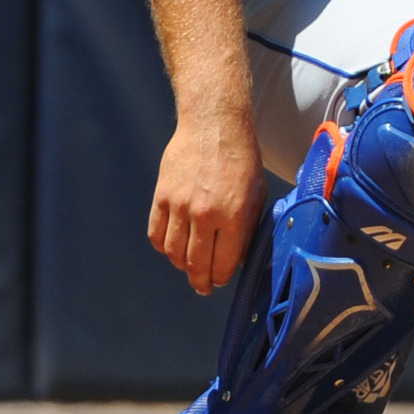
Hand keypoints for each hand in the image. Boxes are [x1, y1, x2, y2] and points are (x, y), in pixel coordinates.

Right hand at [148, 114, 266, 293]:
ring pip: (173, 253)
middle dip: (201, 281)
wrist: (214, 126)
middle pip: (196, 263)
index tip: (221, 282)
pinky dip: (164, 247)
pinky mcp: (161, 198)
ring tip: (190, 268)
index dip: (222, 277)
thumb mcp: (257, 194)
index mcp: (234, 214)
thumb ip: (248, 228)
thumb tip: (240, 259)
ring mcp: (179, 206)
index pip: (224, 262)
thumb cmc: (242, 161)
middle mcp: (205, 213)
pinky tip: (174, 249)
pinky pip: (156, 235)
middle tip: (204, 287)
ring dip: (182, 266)